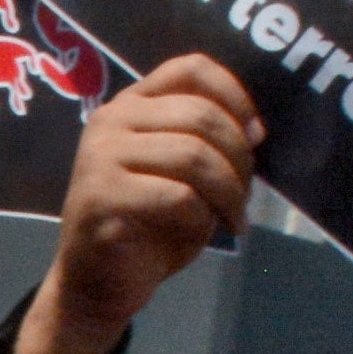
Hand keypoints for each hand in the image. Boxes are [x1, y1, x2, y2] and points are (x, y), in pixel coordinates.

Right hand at [15, 56, 258, 353]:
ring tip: (233, 217)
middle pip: (201, 115)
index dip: (235, 96)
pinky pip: (177, 197)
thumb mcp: (183, 171)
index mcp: (132, 104)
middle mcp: (111, 121)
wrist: (97, 285)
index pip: (191, 69)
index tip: (255, 135)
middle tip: (245, 195)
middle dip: (239, 157)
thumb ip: (207, 140)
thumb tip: (254, 129)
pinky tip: (200, 233)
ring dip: (228, 192)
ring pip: (193, 156)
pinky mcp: (101, 198)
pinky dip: (202, 218)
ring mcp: (100, 157)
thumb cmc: (147, 226)